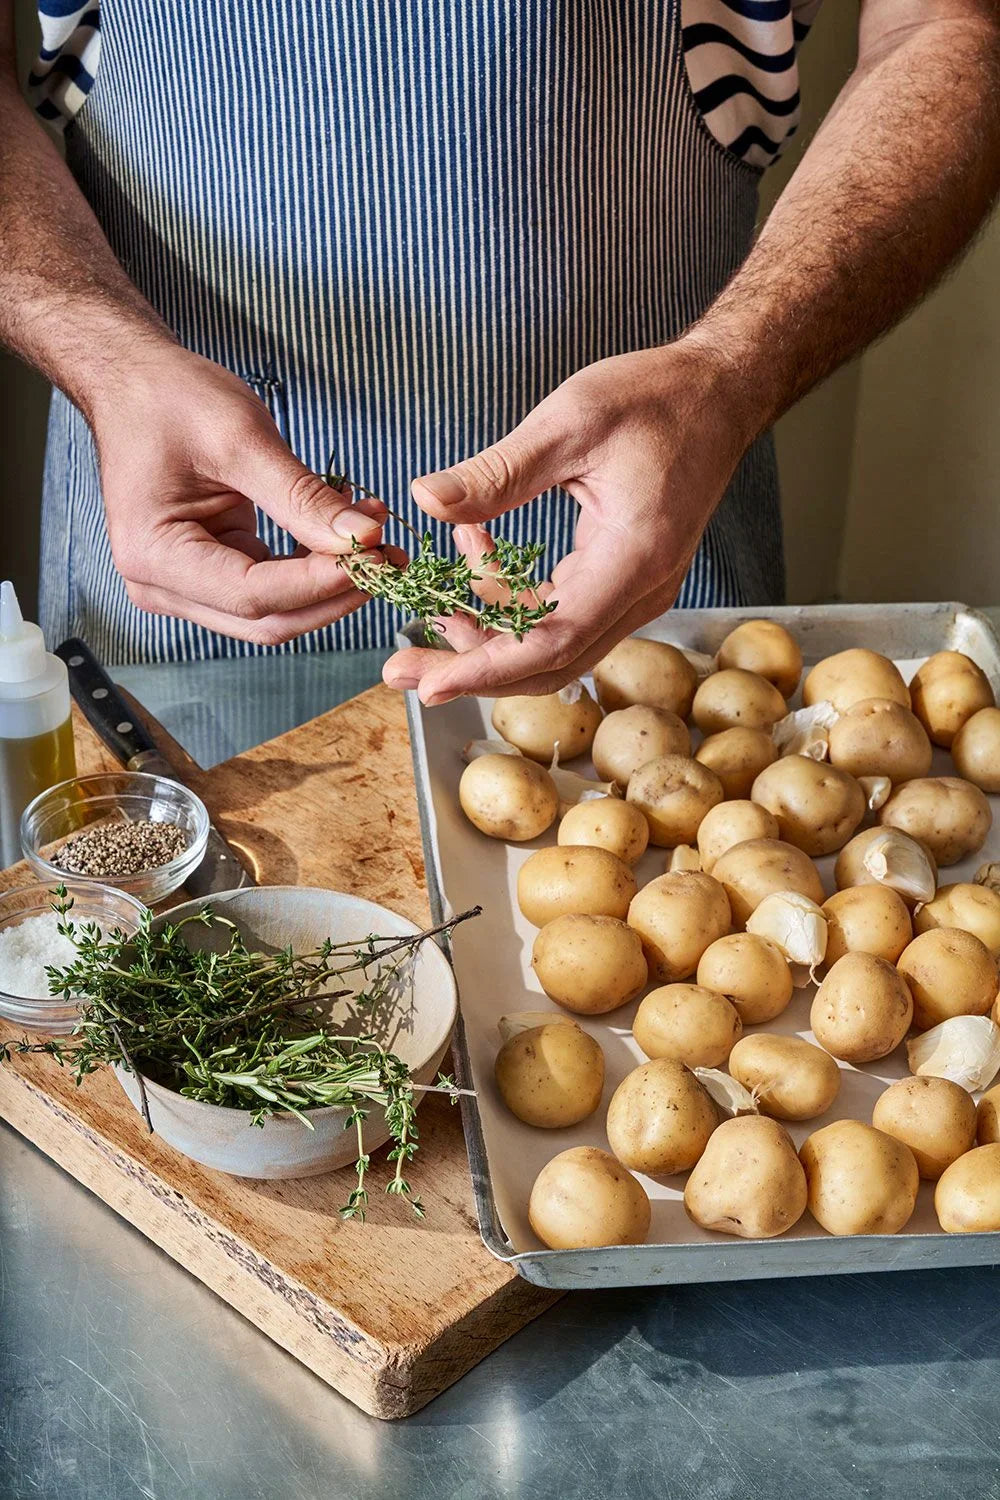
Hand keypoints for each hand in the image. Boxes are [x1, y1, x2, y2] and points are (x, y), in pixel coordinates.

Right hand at [90, 346, 399, 644]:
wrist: (136, 385)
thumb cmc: (170, 400)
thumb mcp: (240, 437)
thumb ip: (301, 496)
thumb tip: (363, 538)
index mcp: (154, 556)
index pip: (254, 595)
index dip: (321, 581)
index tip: (374, 553)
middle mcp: (162, 586)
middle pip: (267, 619)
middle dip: (334, 591)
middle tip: (388, 556)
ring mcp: (186, 587)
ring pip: (275, 613)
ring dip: (330, 584)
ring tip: (374, 537)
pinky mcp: (211, 576)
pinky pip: (271, 590)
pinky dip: (312, 569)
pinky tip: (344, 536)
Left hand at [382, 340, 755, 702]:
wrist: (718, 394)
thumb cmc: (655, 399)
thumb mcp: (569, 422)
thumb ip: (497, 472)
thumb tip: (425, 499)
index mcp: (631, 561)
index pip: (551, 641)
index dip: (485, 670)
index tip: (426, 683)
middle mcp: (640, 592)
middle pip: (547, 662)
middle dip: (470, 667)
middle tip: (400, 664)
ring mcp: (634, 593)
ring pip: (550, 644)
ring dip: (487, 630)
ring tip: (431, 598)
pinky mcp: (622, 582)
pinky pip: (559, 614)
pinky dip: (511, 597)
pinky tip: (476, 548)